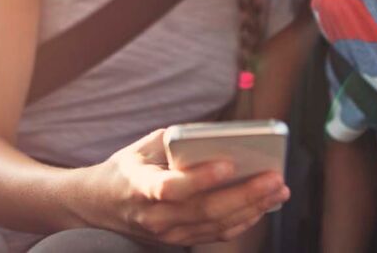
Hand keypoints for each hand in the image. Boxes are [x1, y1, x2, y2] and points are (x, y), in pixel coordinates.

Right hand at [86, 129, 289, 246]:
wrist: (98, 205)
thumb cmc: (127, 168)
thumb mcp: (142, 146)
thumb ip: (176, 141)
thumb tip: (219, 136)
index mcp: (139, 186)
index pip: (171, 187)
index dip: (200, 178)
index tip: (229, 163)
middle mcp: (153, 216)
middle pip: (204, 210)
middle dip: (245, 194)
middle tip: (275, 177)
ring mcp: (166, 234)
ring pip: (215, 225)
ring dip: (252, 208)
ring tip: (278, 190)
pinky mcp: (178, 241)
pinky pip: (216, 235)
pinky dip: (243, 221)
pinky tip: (263, 205)